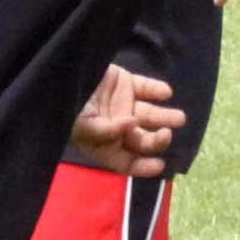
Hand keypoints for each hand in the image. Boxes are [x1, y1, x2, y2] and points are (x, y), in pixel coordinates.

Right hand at [69, 68, 183, 178]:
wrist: (60, 72)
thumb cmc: (66, 106)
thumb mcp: (80, 126)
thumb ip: (105, 131)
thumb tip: (133, 125)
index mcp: (104, 143)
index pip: (127, 161)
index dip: (144, 166)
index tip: (160, 165)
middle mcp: (116, 127)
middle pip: (143, 139)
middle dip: (157, 140)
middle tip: (167, 133)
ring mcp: (122, 104)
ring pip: (150, 114)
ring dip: (166, 117)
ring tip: (179, 118)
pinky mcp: (124, 83)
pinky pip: (146, 87)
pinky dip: (157, 89)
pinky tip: (165, 92)